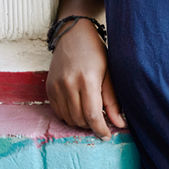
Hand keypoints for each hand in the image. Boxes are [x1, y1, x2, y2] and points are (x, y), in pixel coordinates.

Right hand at [46, 18, 125, 139]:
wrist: (73, 33)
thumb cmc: (95, 52)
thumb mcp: (109, 74)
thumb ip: (112, 101)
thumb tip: (120, 124)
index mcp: (87, 80)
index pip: (92, 115)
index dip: (100, 129)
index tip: (107, 135)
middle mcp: (68, 84)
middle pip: (79, 119)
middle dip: (91, 125)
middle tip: (100, 120)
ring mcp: (56, 86)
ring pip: (68, 118)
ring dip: (80, 121)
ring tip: (89, 113)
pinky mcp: (49, 87)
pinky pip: (58, 111)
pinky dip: (68, 115)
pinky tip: (77, 107)